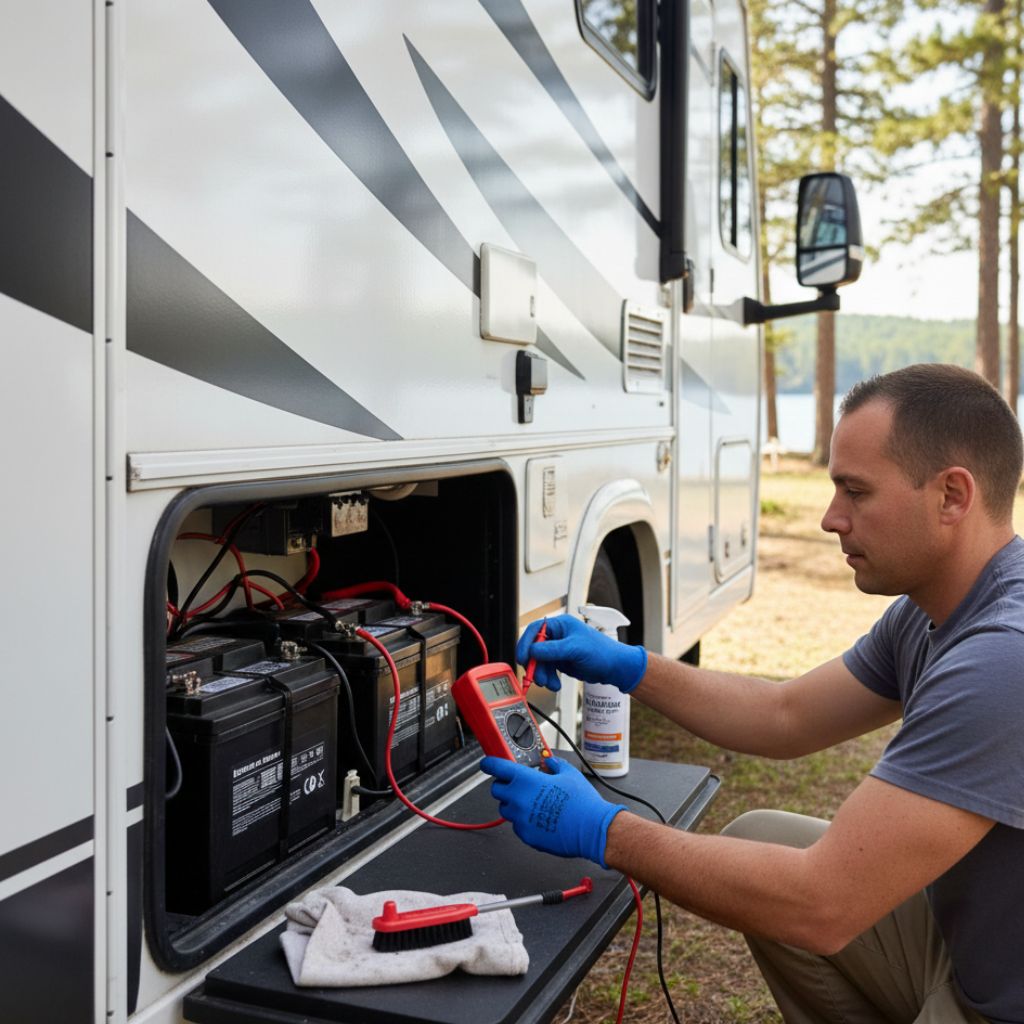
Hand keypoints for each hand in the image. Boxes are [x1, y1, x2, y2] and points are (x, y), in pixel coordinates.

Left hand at [480, 755, 625, 866]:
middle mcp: (518, 799)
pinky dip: (523, 820)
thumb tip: (548, 762)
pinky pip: (517, 826)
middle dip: (504, 786)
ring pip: (506, 810)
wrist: (592, 829)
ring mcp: (521, 819)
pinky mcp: (526, 836)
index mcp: (526, 780)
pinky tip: (540, 818)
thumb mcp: (569, 774)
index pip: (497, 768)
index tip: (487, 763)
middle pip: (496, 790)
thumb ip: (554, 765)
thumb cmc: (582, 802)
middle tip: (517, 785)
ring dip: (513, 804)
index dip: (490, 764)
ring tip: (532, 803)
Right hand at [515, 615, 647, 692]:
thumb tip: (533, 650)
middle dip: (535, 665)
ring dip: (542, 675)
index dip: (526, 644)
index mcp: (561, 625)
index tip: (523, 658)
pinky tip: (555, 684)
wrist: (614, 668)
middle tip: (536, 677)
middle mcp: (558, 636)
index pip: (535, 630)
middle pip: (535, 648)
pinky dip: (549, 679)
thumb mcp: (575, 649)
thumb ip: (552, 650)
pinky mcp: (561, 661)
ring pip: (540, 662)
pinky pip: (547, 670)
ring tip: (550, 684)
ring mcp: (558, 649)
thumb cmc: (602, 652)